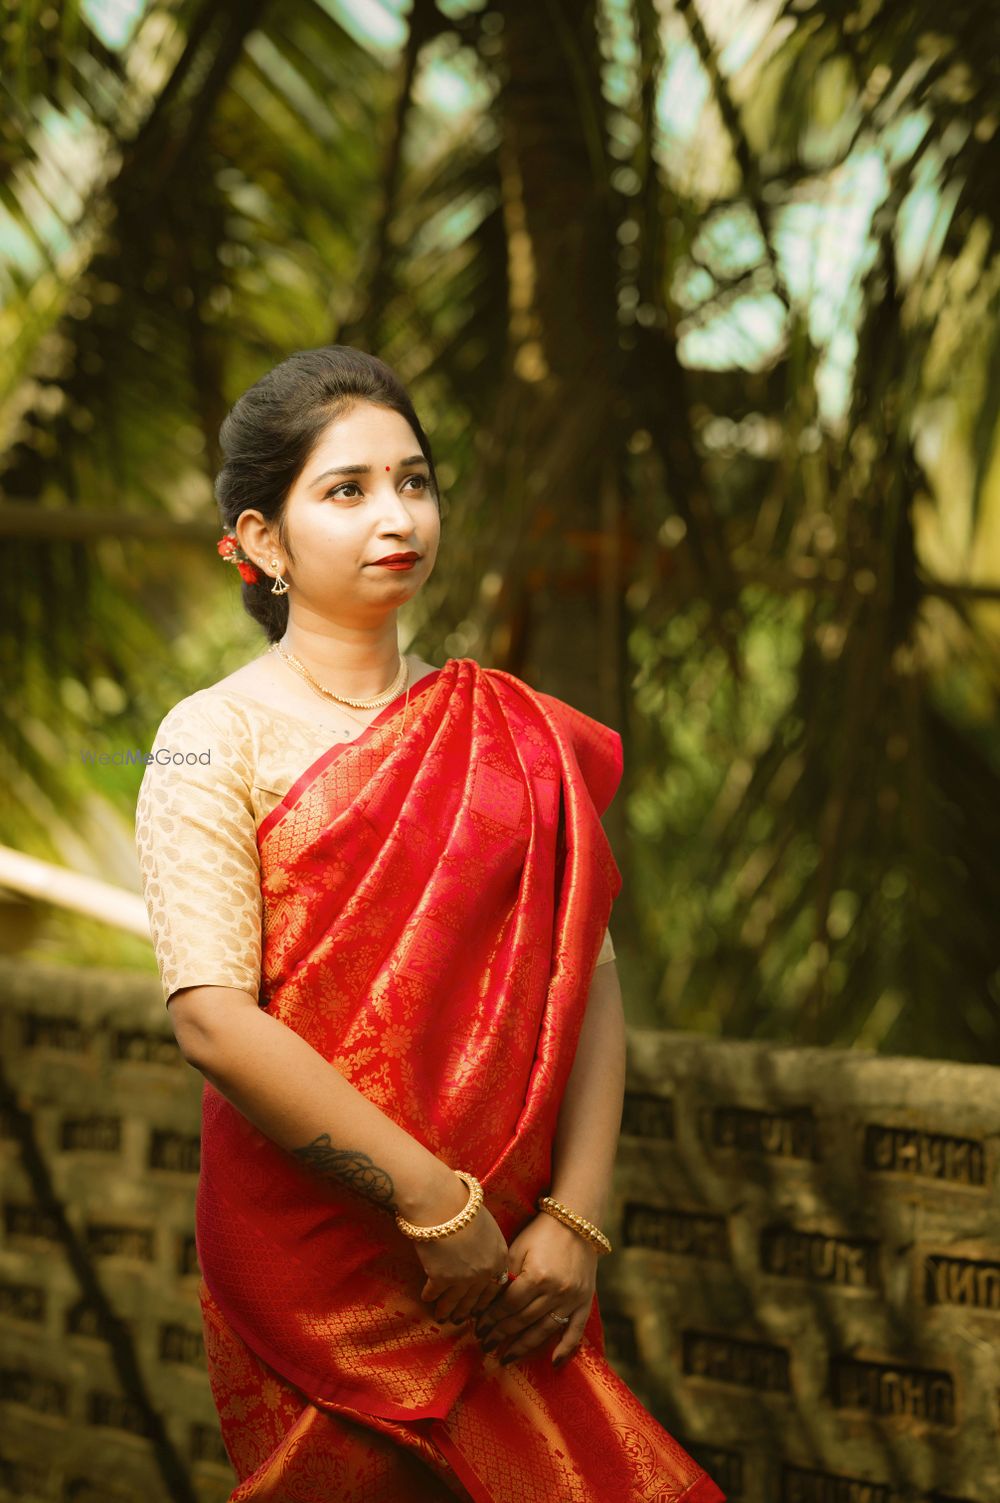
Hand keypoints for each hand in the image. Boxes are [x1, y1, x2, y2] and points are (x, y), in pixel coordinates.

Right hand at [412, 1177, 509, 1325]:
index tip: (478, 1306)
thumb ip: (486, 1245)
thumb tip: (479, 1253)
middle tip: (460, 1318)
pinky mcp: (441, 1279)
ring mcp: (464, 1278)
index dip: (486, 1299)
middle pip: (476, 1299)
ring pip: (455, 1303)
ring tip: (441, 1316)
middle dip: (466, 1311)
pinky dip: (429, 1297)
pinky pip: (434, 1294)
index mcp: (500, 1257)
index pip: (496, 1287)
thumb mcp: (486, 1224)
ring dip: (447, 1311)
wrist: (441, 1202)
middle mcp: (485, 1272)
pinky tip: (426, 1298)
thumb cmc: (462, 1205)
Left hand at [473, 1211, 598, 1368]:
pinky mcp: (585, 1301)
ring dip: (523, 1346)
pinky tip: (553, 1363)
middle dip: (501, 1335)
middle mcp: (556, 1291)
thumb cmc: (541, 1232)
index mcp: (536, 1276)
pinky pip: (576, 1330)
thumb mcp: (518, 1248)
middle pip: (523, 1321)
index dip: (491, 1319)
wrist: (576, 1221)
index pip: (508, 1306)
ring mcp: (572, 1298)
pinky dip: (566, 1348)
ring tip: (506, 1357)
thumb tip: (487, 1303)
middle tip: (486, 1345)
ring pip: (544, 1330)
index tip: (478, 1329)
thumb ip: (505, 1275)